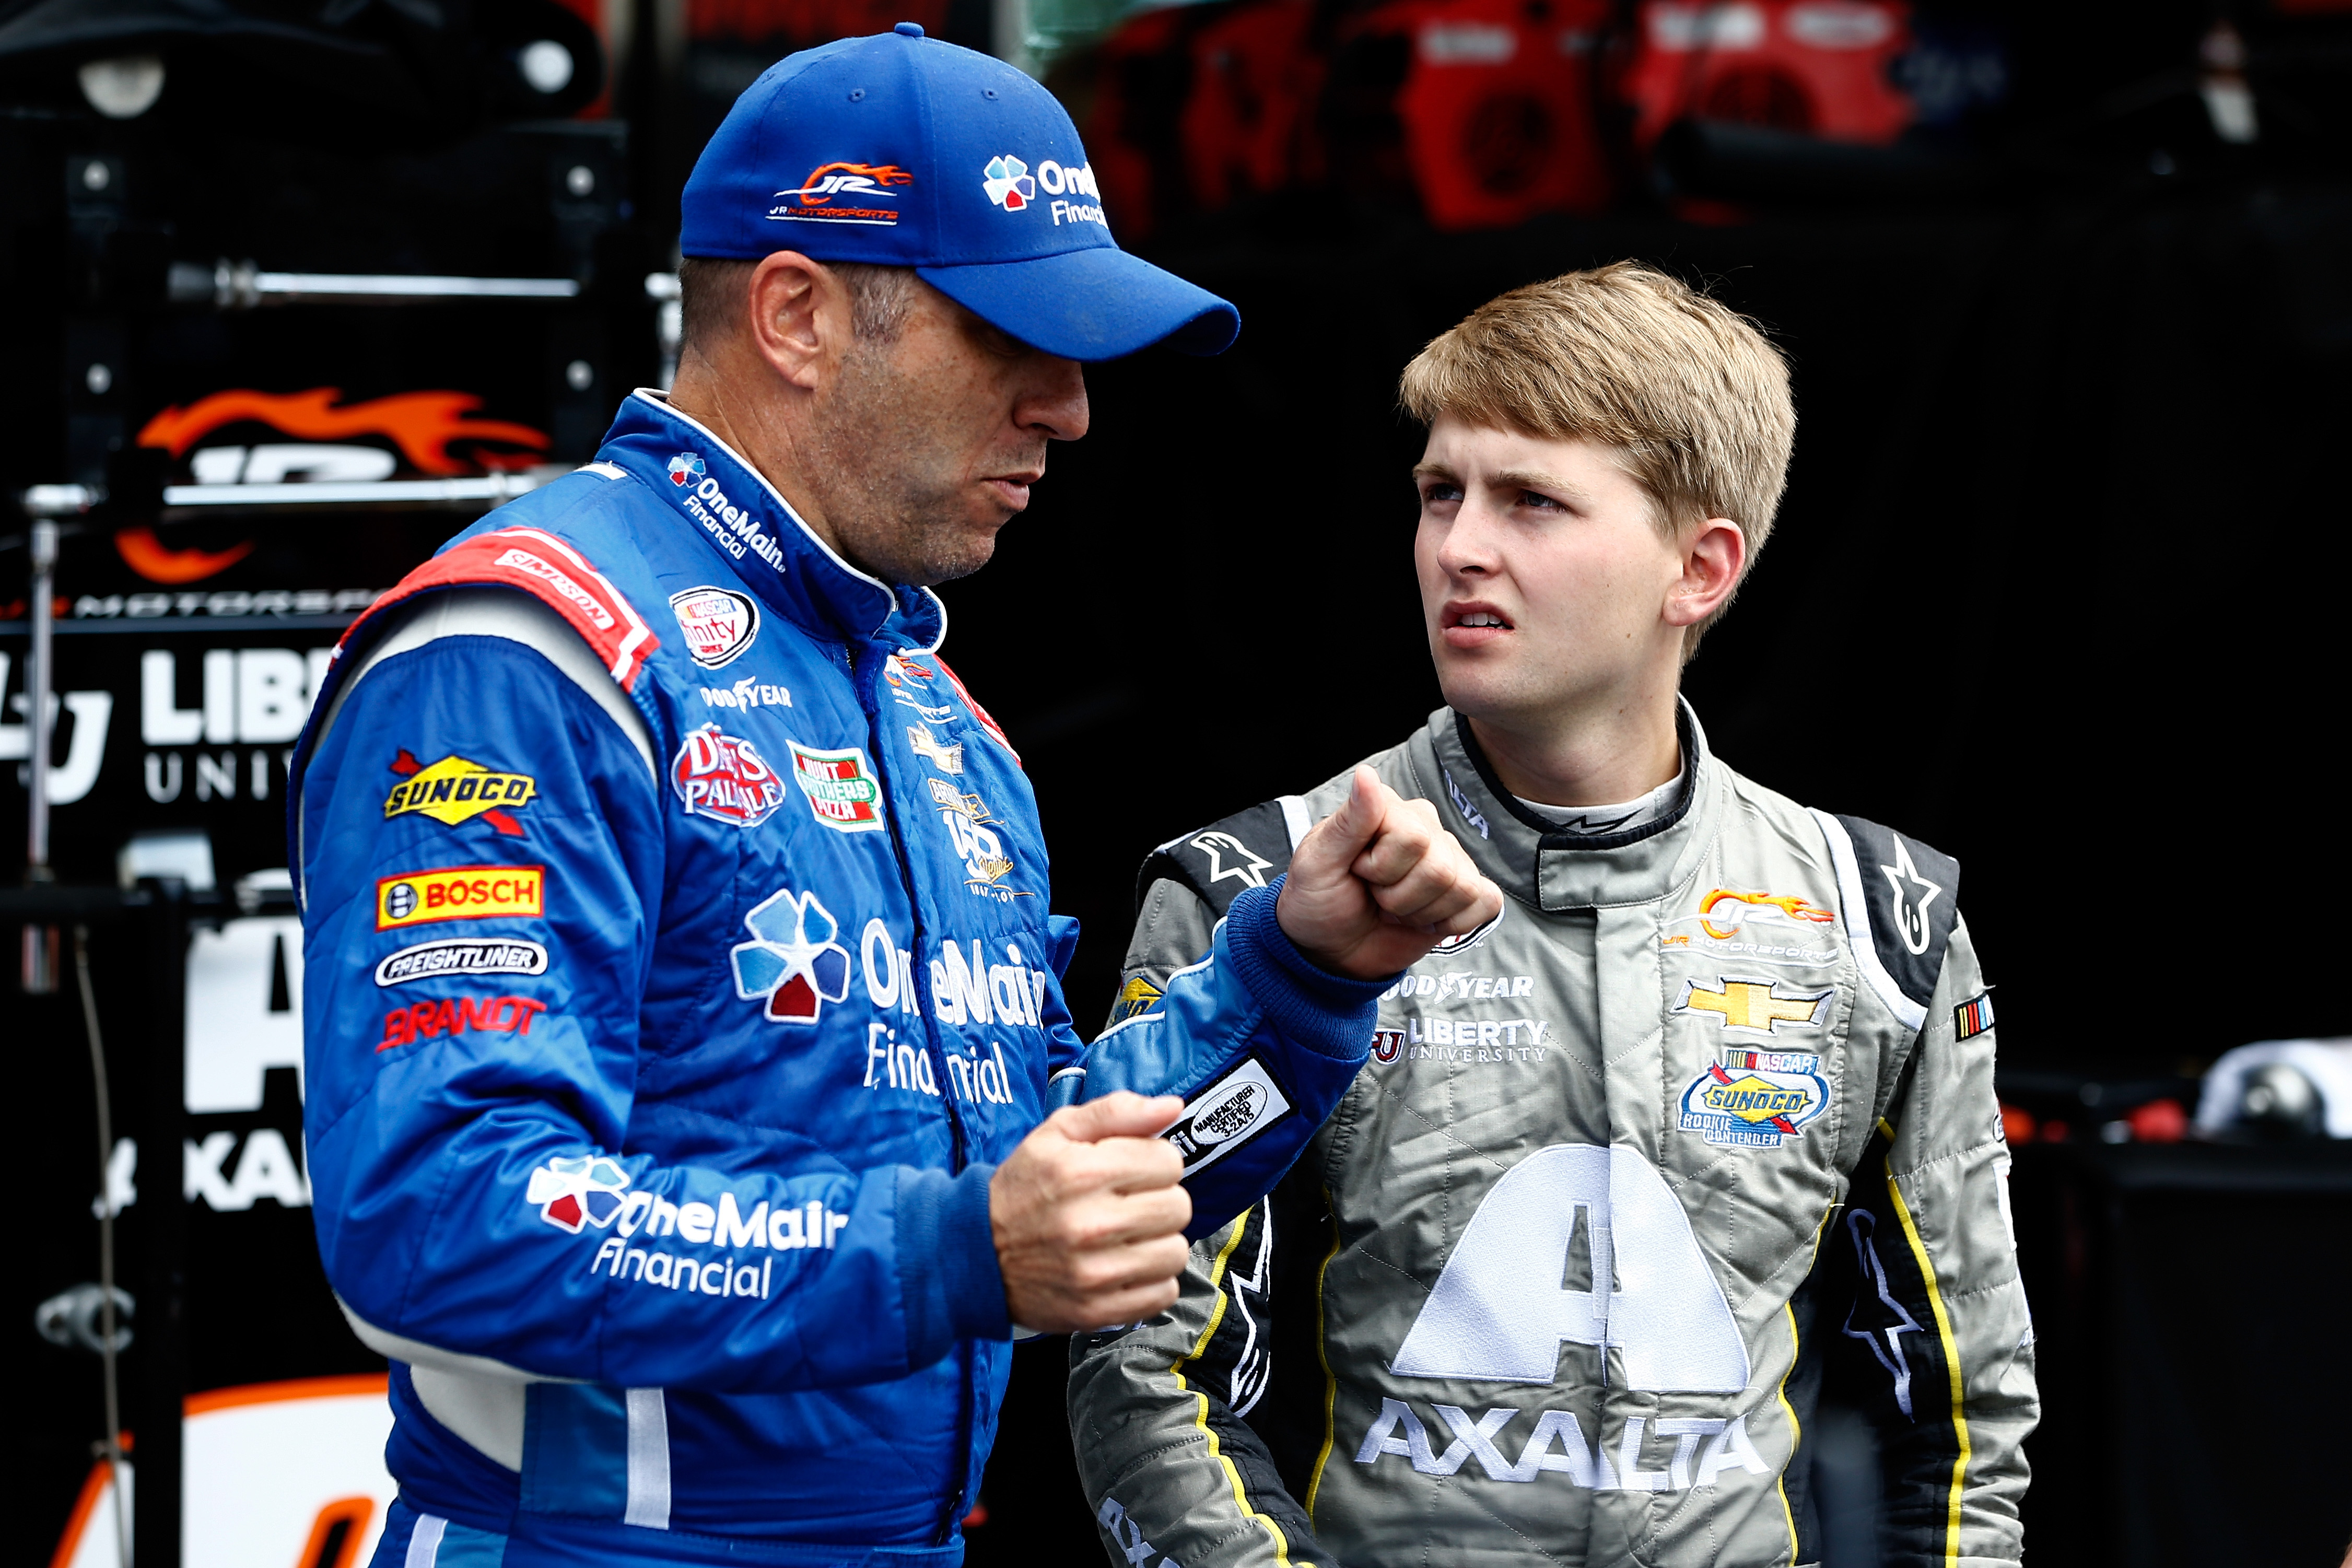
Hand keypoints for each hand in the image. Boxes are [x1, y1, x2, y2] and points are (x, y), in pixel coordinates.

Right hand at [991, 1091, 1192, 1332]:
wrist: (977, 1252)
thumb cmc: (1023, 1187)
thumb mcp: (1057, 1133)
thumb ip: (1117, 1112)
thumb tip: (1173, 1107)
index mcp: (1083, 1172)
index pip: (1169, 1161)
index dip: (1154, 1162)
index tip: (1133, 1171)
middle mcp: (1091, 1224)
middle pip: (1178, 1207)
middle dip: (1159, 1200)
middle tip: (1129, 1204)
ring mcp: (1095, 1274)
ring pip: (1176, 1252)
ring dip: (1159, 1242)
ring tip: (1128, 1237)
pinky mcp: (1096, 1311)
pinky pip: (1163, 1293)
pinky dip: (1152, 1280)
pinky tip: (1125, 1266)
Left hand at [1276, 766, 1503, 979]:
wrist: (1330, 949)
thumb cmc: (1318, 900)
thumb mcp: (1318, 863)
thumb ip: (1349, 821)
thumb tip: (1366, 774)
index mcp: (1390, 810)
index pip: (1413, 838)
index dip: (1381, 869)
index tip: (1356, 872)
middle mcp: (1426, 827)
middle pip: (1439, 867)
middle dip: (1399, 897)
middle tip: (1375, 897)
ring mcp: (1450, 859)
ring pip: (1463, 888)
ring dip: (1421, 913)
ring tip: (1394, 909)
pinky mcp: (1466, 892)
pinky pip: (1487, 902)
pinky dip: (1455, 923)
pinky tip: (1425, 921)